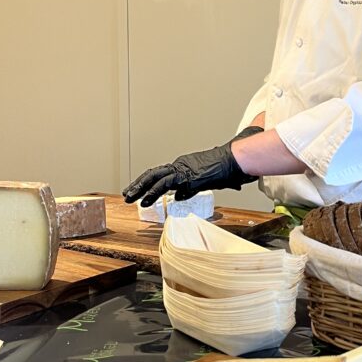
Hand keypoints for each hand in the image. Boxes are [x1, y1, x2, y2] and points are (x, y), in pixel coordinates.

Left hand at [122, 127, 263, 206]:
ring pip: (154, 177)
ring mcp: (181, 169)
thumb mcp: (207, 182)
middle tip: (128, 193)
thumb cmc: (227, 169)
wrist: (234, 160)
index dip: (150, 184)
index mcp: (185, 165)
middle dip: (139, 184)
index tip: (142, 192)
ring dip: (140, 188)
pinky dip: (152, 192)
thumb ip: (191, 189)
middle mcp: (180, 165)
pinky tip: (144, 201)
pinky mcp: (184, 176)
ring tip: (129, 198)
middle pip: (154, 174)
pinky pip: (164, 184)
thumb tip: (179, 197)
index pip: (164, 175)